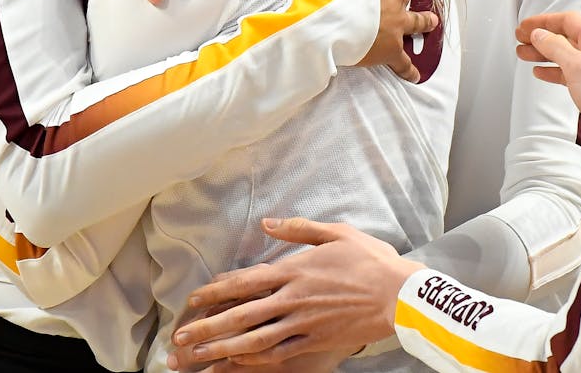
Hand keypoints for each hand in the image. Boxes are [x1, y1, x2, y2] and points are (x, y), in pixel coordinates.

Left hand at [170, 218, 421, 368]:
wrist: (399, 295)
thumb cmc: (370, 260)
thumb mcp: (336, 232)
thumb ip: (298, 228)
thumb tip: (267, 221)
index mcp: (295, 270)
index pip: (245, 281)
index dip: (215, 291)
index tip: (193, 300)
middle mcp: (293, 298)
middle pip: (242, 314)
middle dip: (207, 327)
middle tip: (180, 337)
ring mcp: (303, 323)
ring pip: (254, 339)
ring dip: (223, 348)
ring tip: (198, 357)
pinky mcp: (315, 341)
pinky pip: (279, 354)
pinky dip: (255, 361)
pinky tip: (238, 363)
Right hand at [516, 11, 580, 125]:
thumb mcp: (577, 65)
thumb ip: (556, 47)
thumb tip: (539, 35)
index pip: (567, 21)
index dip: (544, 21)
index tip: (526, 26)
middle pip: (564, 37)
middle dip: (540, 37)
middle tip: (521, 38)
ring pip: (564, 55)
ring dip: (543, 53)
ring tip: (525, 54)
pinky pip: (569, 71)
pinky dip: (553, 69)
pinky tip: (542, 72)